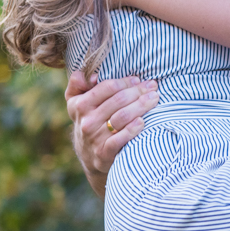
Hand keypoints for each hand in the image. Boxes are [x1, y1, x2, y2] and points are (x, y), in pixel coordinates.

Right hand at [64, 71, 158, 198]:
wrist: (87, 154)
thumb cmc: (88, 119)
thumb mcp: (75, 100)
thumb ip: (77, 83)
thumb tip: (92, 76)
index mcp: (80, 104)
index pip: (108, 87)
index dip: (126, 82)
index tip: (138, 80)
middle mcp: (87, 121)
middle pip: (119, 100)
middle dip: (138, 91)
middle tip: (153, 87)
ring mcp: (95, 137)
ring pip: (122, 117)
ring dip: (141, 106)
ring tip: (154, 99)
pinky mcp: (104, 152)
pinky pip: (120, 139)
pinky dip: (133, 129)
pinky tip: (143, 122)